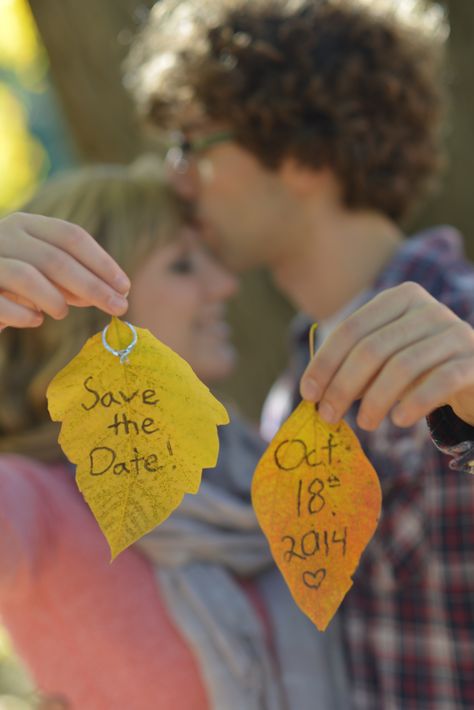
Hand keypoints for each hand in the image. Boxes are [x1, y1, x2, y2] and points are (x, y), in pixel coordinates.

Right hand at [0, 212, 129, 328]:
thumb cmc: (9, 284)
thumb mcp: (42, 274)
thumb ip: (71, 279)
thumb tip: (114, 292)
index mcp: (26, 225)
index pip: (71, 236)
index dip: (102, 262)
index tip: (125, 287)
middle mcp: (4, 234)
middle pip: (57, 259)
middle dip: (93, 286)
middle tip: (119, 308)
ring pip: (29, 276)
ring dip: (55, 299)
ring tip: (62, 313)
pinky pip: (1, 302)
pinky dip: (24, 315)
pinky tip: (34, 321)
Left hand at [300, 282, 473, 428]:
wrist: (473, 375)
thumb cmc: (419, 367)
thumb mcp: (383, 362)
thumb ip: (352, 368)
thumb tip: (315, 394)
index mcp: (400, 299)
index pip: (352, 329)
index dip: (325, 363)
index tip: (308, 394)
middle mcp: (428, 308)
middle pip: (373, 348)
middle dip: (343, 385)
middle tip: (328, 415)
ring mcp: (454, 332)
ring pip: (403, 366)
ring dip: (375, 400)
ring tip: (364, 423)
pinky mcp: (473, 360)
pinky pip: (439, 381)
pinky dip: (414, 403)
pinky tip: (398, 420)